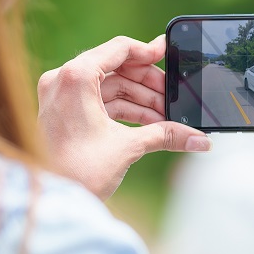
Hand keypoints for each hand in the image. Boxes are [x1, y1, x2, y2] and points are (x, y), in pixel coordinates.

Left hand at [37, 35, 210, 199]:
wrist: (53, 204)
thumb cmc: (78, 172)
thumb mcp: (128, 147)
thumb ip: (167, 135)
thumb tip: (200, 139)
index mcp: (75, 78)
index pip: (118, 49)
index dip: (148, 50)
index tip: (170, 53)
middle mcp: (63, 82)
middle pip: (116, 68)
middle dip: (149, 85)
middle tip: (174, 96)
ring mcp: (61, 98)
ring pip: (110, 88)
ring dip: (141, 101)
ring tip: (167, 118)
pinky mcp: (64, 114)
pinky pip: (100, 102)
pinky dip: (125, 111)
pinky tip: (150, 125)